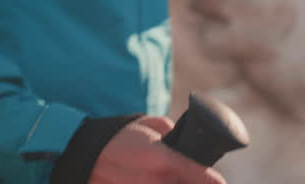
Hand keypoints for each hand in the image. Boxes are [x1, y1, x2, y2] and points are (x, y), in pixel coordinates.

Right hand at [89, 116, 226, 183]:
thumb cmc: (118, 139)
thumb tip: (184, 139)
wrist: (86, 157)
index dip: (215, 182)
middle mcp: (159, 183)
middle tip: (194, 175)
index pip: (206, 179)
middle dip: (193, 181)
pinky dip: (158, 183)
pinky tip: (153, 178)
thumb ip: (172, 132)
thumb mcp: (148, 125)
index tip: (218, 182)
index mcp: (165, 161)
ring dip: (174, 182)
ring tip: (160, 173)